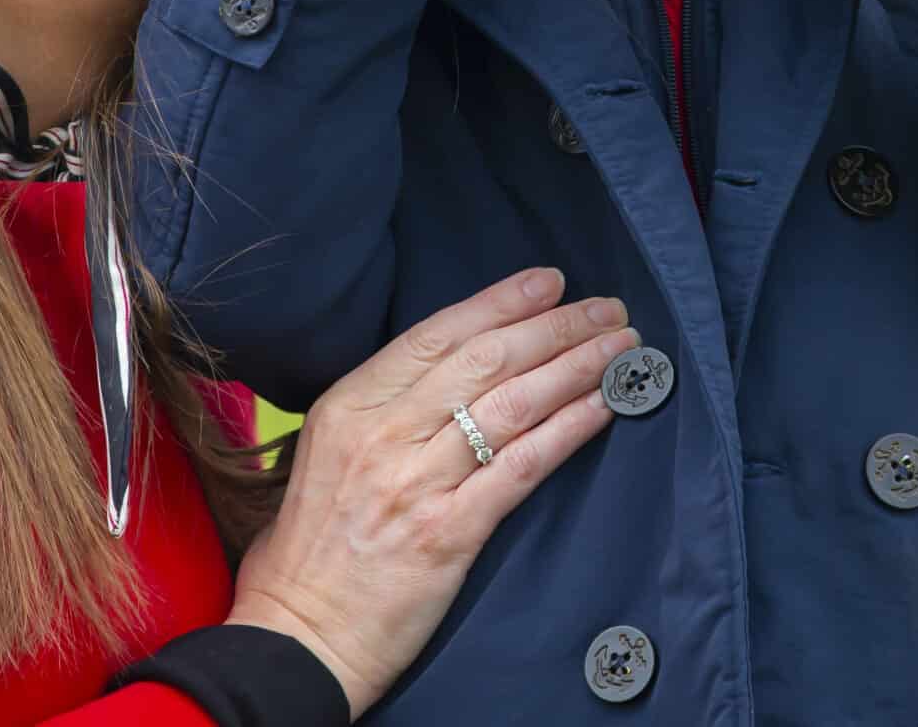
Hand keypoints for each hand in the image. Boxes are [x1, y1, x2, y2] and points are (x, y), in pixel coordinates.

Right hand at [224, 268, 632, 718]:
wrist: (297, 635)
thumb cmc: (312, 546)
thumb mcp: (329, 451)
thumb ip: (385, 408)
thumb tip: (456, 370)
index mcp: (350, 405)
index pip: (438, 332)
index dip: (502, 301)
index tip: (551, 282)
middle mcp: (382, 432)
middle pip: (485, 359)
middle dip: (556, 326)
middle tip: (608, 308)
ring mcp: (416, 482)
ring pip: (511, 403)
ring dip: (576, 367)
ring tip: (620, 347)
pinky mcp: (448, 532)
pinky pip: (521, 467)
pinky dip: (568, 429)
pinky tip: (602, 407)